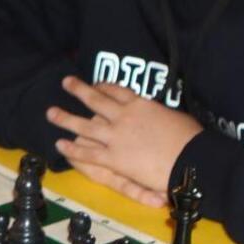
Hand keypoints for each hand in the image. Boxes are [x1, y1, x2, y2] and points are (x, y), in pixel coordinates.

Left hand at [46, 76, 202, 207]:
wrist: (193, 161)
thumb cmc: (192, 139)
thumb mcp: (176, 117)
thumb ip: (160, 115)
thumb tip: (159, 115)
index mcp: (141, 105)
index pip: (117, 91)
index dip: (104, 86)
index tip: (96, 84)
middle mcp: (124, 117)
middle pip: (95, 100)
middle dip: (79, 90)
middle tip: (66, 83)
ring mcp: (116, 137)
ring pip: (85, 125)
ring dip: (66, 118)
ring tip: (50, 112)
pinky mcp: (113, 158)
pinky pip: (88, 153)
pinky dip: (72, 149)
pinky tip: (59, 144)